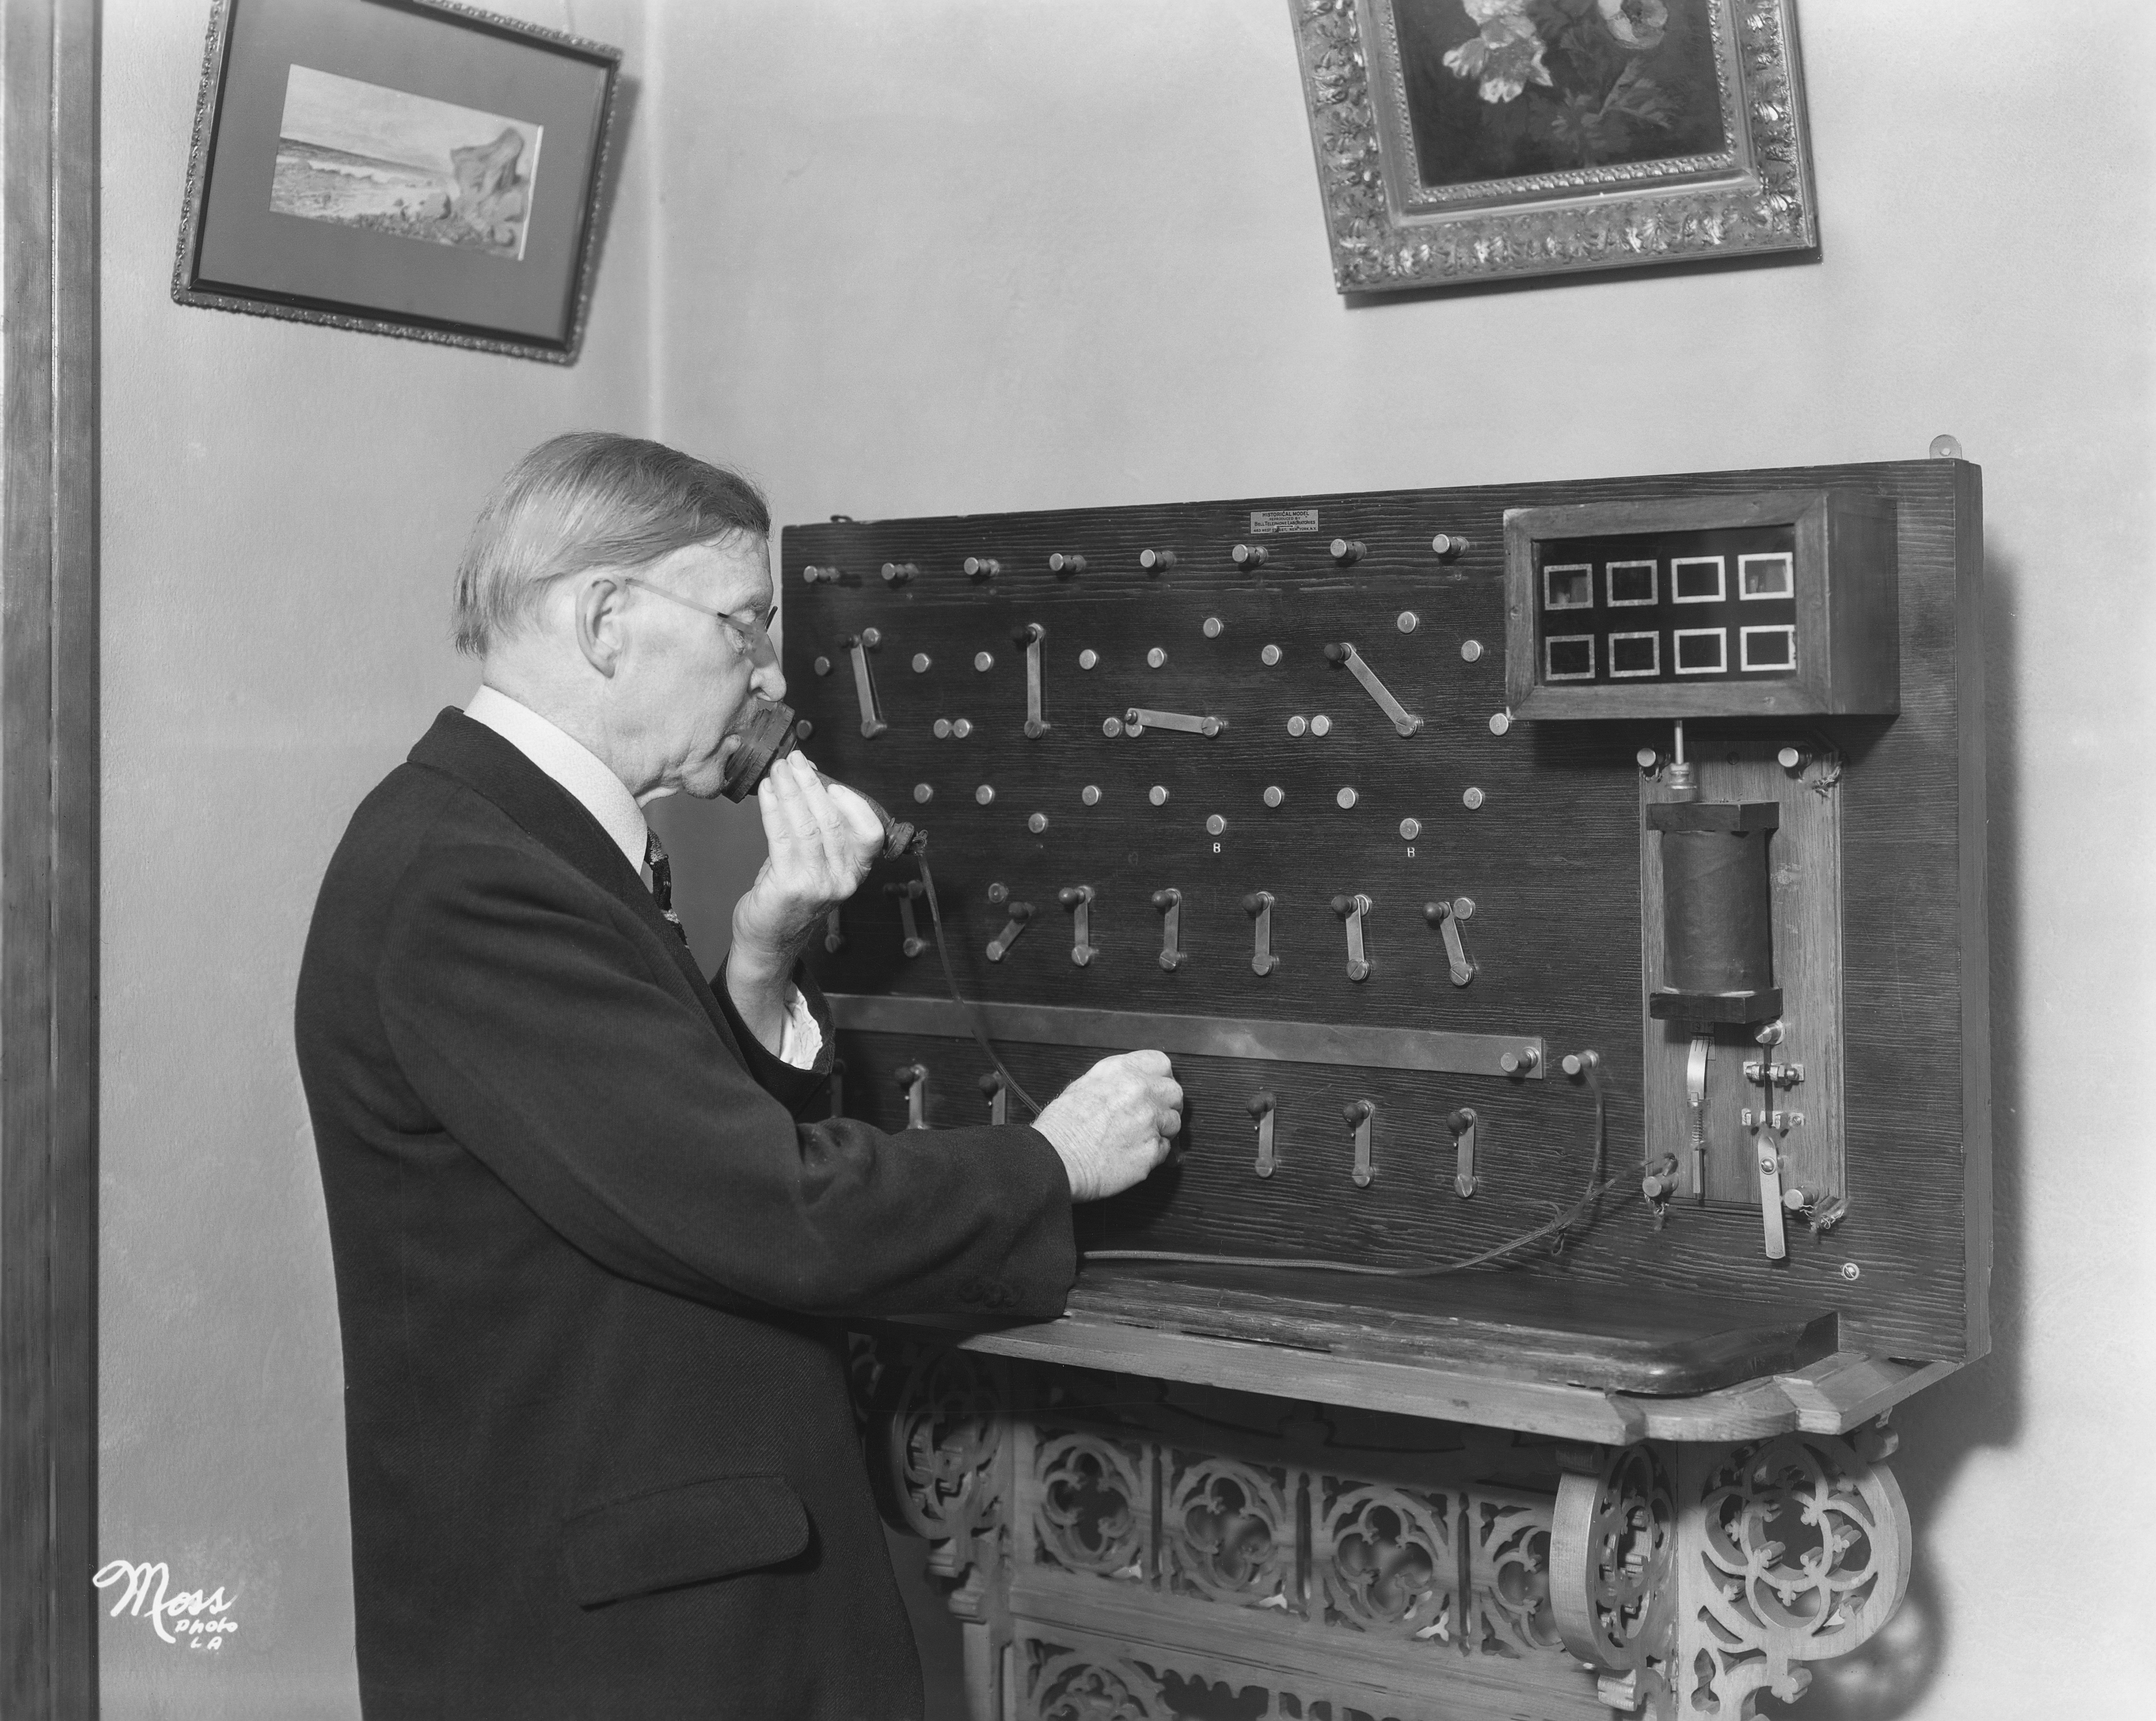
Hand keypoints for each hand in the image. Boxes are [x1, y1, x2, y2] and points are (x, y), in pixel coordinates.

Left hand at [730, 751, 885, 972]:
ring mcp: (817, 884)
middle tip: (794, 760)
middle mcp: (841, 880)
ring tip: (777, 770)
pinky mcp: (789, 886)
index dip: (853, 804)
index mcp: (855, 872)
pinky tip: (766, 792)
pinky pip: (781, 837)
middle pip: (831, 821)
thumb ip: (818, 830)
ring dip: (790, 791)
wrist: (769, 941)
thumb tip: (810, 784)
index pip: (869, 834)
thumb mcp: (815, 864)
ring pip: (806, 825)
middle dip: (810, 784)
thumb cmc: (790, 897)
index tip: (832, 783)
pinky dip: (773, 808)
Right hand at [1032, 1050, 1181, 1202]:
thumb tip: (1129, 1086)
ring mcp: (1150, 1120)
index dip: (1161, 1077)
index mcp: (1122, 1071)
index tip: (1157, 1087)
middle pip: (1174, 1092)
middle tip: (1152, 1115)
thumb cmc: (1061, 1128)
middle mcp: (1140, 1091)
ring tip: (1138, 1137)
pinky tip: (1134, 1153)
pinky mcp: (1153, 1150)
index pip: (1161, 1063)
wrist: (1055, 1159)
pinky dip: (1155, 1153)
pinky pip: (1166, 1150)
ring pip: (1174, 1122)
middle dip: (1166, 1104)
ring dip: (1162, 1130)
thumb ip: (1114, 1082)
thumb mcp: (1083, 1086)